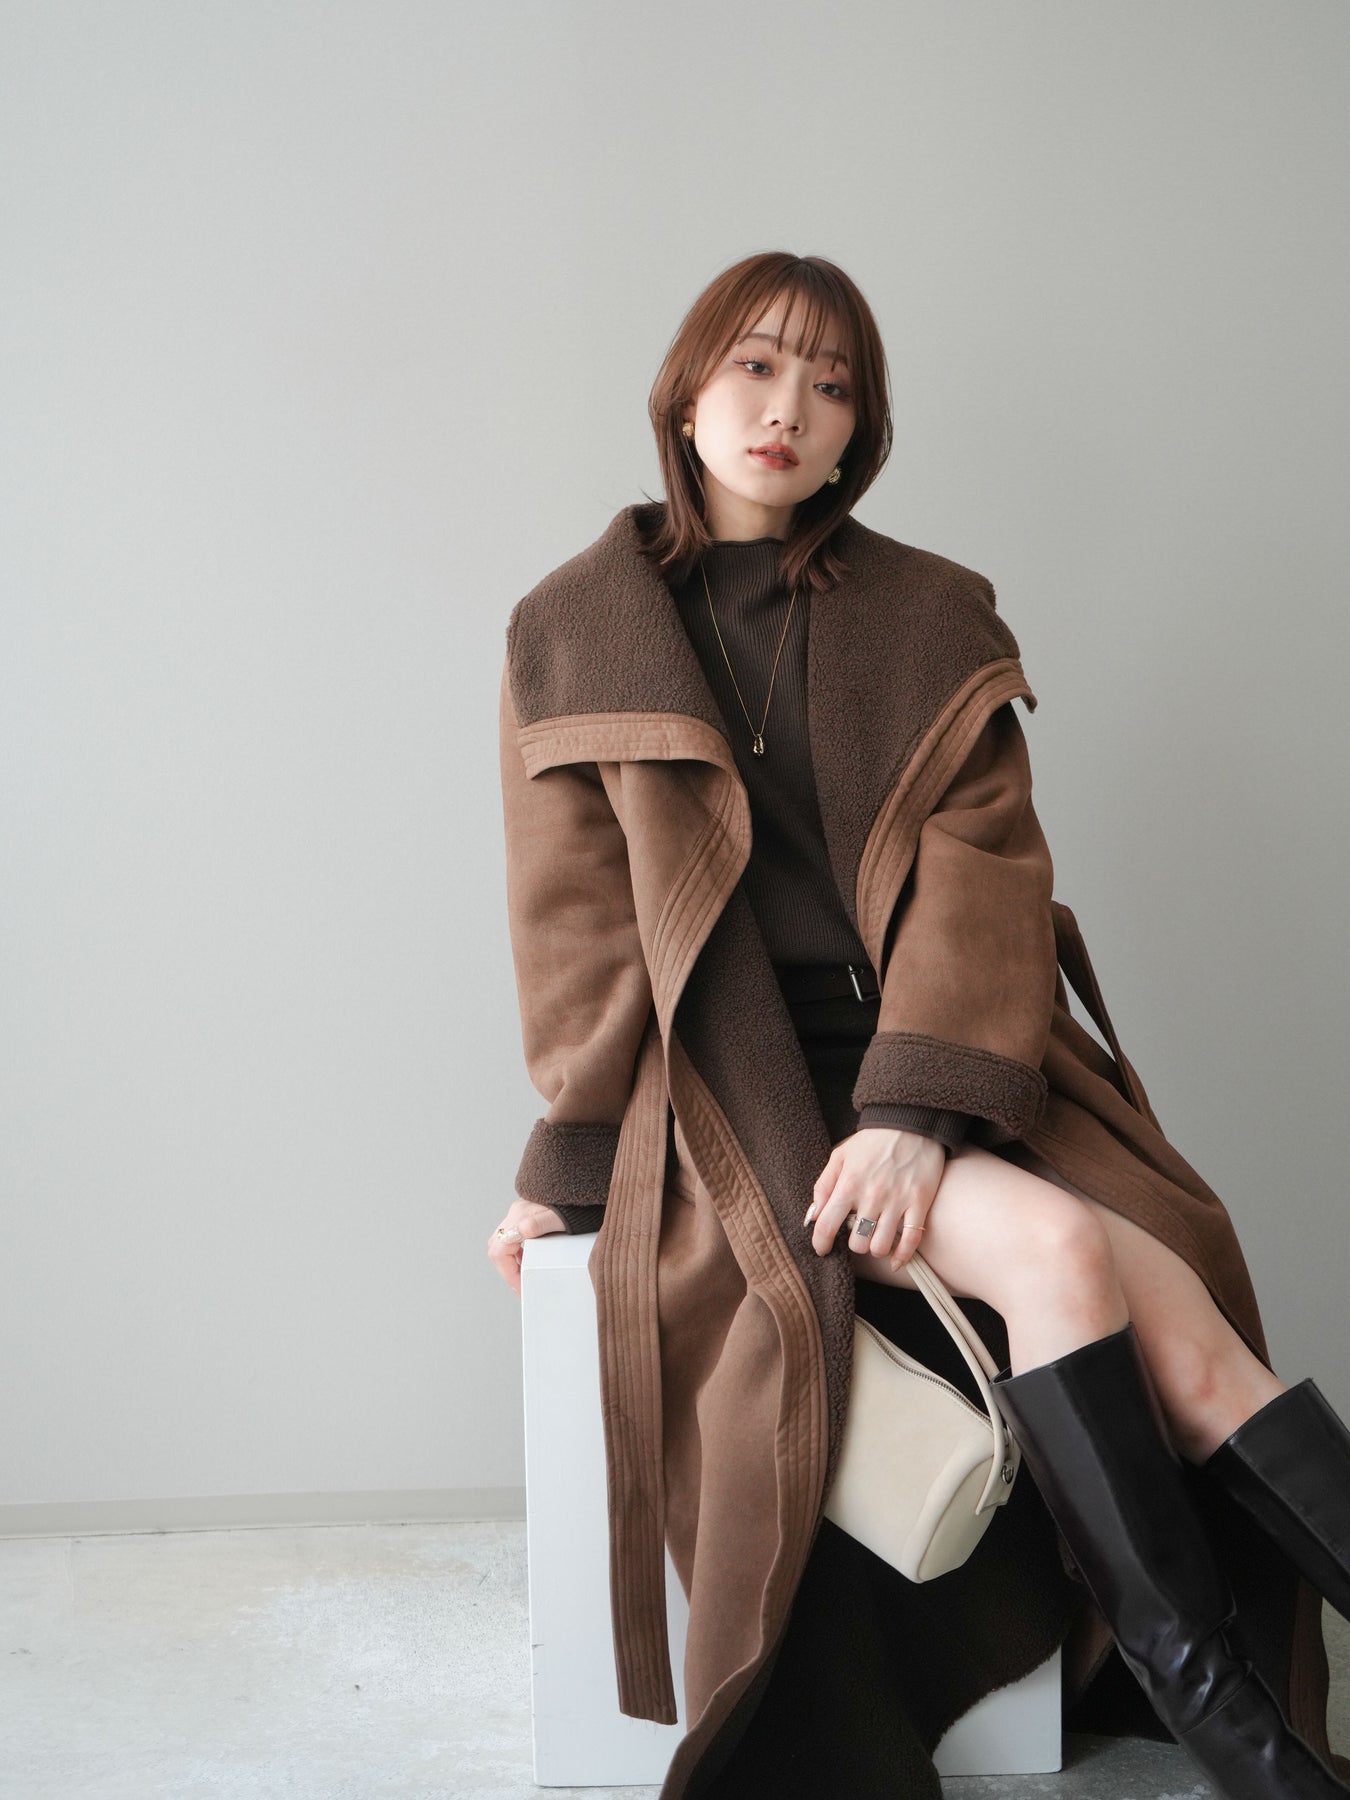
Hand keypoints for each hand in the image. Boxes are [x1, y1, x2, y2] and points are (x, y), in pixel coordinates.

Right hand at [487, 1198, 566, 1296]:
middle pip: (496, 1247)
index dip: (508, 1273)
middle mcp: (516, 1214)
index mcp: (520, 1217)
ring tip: (524, 1274)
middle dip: (506, 1269)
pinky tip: (528, 1257)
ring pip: (502, 1242)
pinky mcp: (526, 1214)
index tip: (520, 1287)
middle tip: (520, 1285)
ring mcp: (520, 1213)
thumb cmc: (574, 1206)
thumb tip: (521, 1231)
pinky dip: (515, 1251)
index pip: (499, 1250)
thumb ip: (538, 1224)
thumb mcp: (558, 1218)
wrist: (583, 1189)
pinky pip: (511, 1236)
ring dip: (510, 1260)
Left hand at [803, 1127, 944, 1271]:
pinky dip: (902, 1256)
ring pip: (881, 1246)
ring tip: (875, 1238)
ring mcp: (897, 1201)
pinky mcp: (919, 1203)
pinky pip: (911, 1241)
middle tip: (857, 1233)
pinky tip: (895, 1259)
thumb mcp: (840, 1155)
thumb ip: (824, 1185)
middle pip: (857, 1242)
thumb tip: (813, 1215)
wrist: (911, 1123)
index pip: (827, 1225)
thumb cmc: (872, 1141)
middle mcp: (872, 1196)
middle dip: (854, 1244)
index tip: (822, 1248)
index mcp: (849, 1184)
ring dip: (876, 1248)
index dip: (821, 1243)